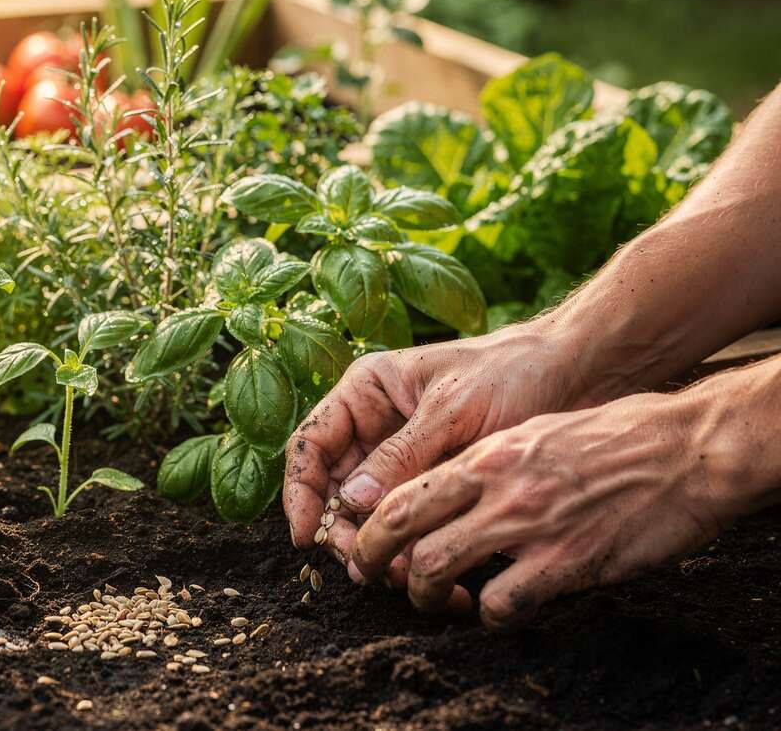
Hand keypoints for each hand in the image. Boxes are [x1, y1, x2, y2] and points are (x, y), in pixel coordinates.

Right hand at [283, 322, 590, 581]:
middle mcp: (375, 428)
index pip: (311, 445)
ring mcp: (403, 460)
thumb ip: (402, 454)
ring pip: (368, 515)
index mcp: (366, 393)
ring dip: (378, 549)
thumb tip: (354, 501)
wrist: (577, 375)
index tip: (306, 536)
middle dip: (342, 532)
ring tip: (404, 577)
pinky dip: (413, 551)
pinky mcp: (433, 487)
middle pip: (333, 490)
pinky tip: (432, 572)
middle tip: (365, 567)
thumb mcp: (453, 409)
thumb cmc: (512, 371)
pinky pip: (409, 525)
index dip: (300, 492)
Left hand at [349, 377, 777, 629]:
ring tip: (437, 601)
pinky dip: (490, 615)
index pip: (402, 492)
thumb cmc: (613, 437)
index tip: (364, 544)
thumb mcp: (533, 433)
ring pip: (436, 567)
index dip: (370, 526)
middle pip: (402, 531)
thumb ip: (487, 463)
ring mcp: (528, 525)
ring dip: (426, 594)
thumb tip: (448, 492)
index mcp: (486, 454)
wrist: (683, 448)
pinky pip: (502, 603)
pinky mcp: (565, 561)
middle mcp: (496, 486)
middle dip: (375, 562)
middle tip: (376, 580)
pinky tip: (497, 611)